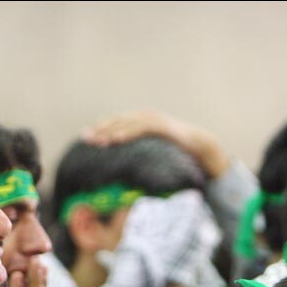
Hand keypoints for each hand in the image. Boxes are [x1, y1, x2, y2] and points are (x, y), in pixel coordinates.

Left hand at [82, 110, 229, 178]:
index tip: (85, 138)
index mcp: (141, 122)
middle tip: (85, 138)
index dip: (101, 128)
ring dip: (111, 130)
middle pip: (118, 121)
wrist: (201, 148)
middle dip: (101, 129)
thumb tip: (122, 169)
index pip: (116, 123)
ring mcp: (154, 120)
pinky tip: (116, 139)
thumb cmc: (176, 153)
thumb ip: (138, 154)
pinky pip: (141, 128)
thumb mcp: (153, 153)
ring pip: (127, 123)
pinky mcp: (162, 126)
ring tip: (97, 140)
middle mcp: (146, 117)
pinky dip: (127, 132)